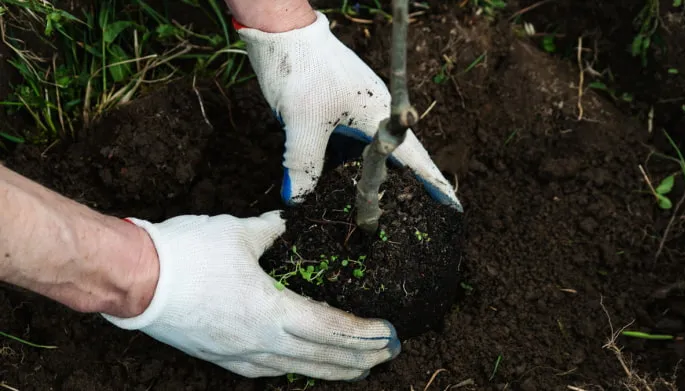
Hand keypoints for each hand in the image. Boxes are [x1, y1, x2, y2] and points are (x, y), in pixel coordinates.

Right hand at [101, 211, 399, 379]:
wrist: (134, 281)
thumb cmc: (186, 255)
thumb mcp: (238, 233)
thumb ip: (271, 230)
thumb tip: (287, 222)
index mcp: (271, 312)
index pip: (330, 328)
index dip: (362, 334)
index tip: (388, 334)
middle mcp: (261, 342)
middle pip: (321, 357)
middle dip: (359, 357)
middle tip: (387, 355)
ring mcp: (241, 355)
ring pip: (298, 370)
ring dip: (332, 369)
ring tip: (359, 369)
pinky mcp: (222, 357)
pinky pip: (270, 370)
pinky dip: (297, 370)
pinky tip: (305, 368)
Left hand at [235, 12, 461, 209]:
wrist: (282, 30)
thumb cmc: (301, 70)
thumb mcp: (302, 122)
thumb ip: (304, 164)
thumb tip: (299, 200)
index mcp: (380, 115)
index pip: (415, 158)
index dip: (434, 184)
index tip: (453, 206)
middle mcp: (373, 115)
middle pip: (394, 160)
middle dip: (404, 189)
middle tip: (411, 219)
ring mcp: (354, 112)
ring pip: (367, 155)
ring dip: (368, 179)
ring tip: (372, 210)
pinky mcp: (335, 110)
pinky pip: (346, 146)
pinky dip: (343, 166)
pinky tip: (334, 183)